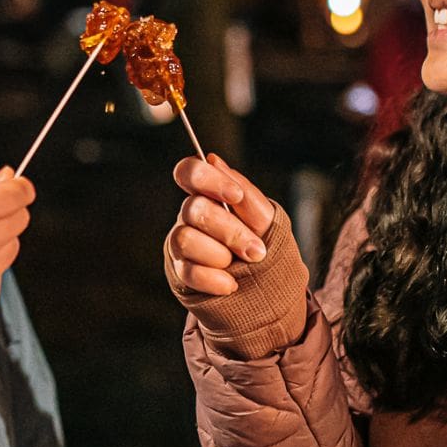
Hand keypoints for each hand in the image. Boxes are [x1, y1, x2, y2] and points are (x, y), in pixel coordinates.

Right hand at [165, 155, 276, 296]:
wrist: (266, 285)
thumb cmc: (263, 244)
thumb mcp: (265, 218)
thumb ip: (244, 193)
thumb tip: (214, 161)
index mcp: (209, 194)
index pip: (188, 171)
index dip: (206, 179)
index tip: (235, 196)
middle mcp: (189, 216)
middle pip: (194, 209)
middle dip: (230, 231)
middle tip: (257, 250)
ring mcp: (181, 244)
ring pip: (185, 239)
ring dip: (220, 255)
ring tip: (240, 265)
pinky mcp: (179, 272)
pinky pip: (187, 271)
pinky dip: (213, 279)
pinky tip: (230, 283)